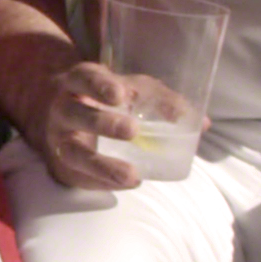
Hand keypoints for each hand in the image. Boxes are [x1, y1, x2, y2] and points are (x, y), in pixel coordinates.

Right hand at [26, 57, 168, 191]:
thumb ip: (163, 102)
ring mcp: (60, 140)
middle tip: (132, 130)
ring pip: (72, 152)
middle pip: (73, 113)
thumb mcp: (134, 91)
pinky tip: (127, 184)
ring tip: (131, 174)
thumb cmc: (109, 102)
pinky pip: (80, 176)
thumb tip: (200, 123)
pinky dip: (103, 182)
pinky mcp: (64, 166)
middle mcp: (64, 109)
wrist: (70, 123)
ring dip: (101, 164)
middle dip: (101, 123)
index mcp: (79, 83)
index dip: (99, 85)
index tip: (119, 95)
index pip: (83, 78)